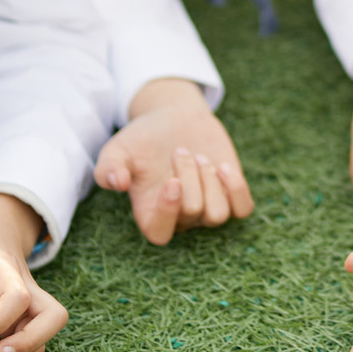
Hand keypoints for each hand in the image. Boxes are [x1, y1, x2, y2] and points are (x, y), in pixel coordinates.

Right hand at [96, 77, 253, 244]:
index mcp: (149, 212)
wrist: (174, 118)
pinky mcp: (229, 195)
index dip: (168, 213)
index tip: (172, 182)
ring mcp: (207, 207)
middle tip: (179, 150)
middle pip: (194, 212)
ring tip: (199, 156)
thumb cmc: (142, 139)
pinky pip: (243, 209)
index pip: (160, 233)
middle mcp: (180, 216)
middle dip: (189, 175)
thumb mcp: (119, 149)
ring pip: (218, 215)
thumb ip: (109, 167)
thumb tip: (116, 183)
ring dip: (210, 180)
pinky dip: (236, 189)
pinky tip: (223, 165)